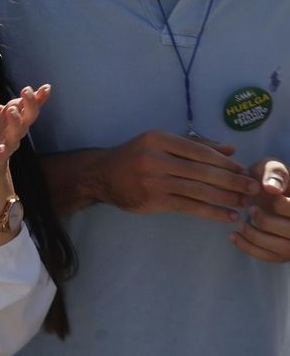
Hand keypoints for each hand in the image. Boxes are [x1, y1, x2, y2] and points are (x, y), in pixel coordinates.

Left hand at [0, 68, 47, 183]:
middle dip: (30, 104)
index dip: (39, 97)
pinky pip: (2, 153)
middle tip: (26, 91)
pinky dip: (1, 150)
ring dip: (16, 122)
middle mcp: (16, 128)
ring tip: (11, 111)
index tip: (46, 87)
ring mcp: (8, 142)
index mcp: (15, 115)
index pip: (29, 104)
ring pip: (17, 133)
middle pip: (29, 116)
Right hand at [98, 130, 258, 221]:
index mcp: (158, 139)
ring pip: (198, 190)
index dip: (224, 162)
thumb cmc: (136, 156)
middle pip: (202, 171)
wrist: (102, 175)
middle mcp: (155, 159)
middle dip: (231, 181)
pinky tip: (226, 215)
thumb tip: (230, 150)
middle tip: (252, 188)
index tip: (242, 170)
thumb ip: (195, 144)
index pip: (199, 151)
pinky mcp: (154, 200)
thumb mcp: (160, 142)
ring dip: (225, 198)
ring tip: (243, 203)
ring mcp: (153, 181)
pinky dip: (211, 212)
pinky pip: (189, 206)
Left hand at [232, 159, 289, 261]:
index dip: (285, 207)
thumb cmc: (269, 177)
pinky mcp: (282, 252)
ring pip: (282, 249)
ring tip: (240, 224)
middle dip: (268, 223)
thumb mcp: (272, 167)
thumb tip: (272, 188)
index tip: (271, 198)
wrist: (264, 191)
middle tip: (251, 209)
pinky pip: (270, 257)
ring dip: (256, 237)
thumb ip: (275, 173)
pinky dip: (249, 248)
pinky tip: (233, 235)